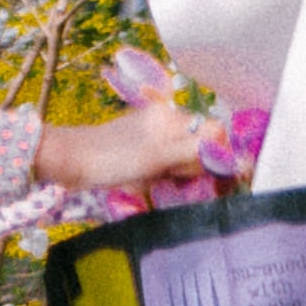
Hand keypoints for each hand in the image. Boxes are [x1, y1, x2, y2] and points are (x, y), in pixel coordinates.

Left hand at [33, 89, 230, 194]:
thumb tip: (239, 157)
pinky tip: (160, 188)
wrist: (66, 162)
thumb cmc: (109, 157)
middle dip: (205, 169)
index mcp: (172, 117)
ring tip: (170, 186)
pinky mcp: (144, 155)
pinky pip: (170, 167)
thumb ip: (197, 154)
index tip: (225, 180)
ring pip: (188, 160)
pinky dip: (171, 180)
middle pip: (204, 147)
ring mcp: (155, 139)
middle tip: (192, 186)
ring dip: (187, 177)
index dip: (224, 156)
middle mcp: (166, 124)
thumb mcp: (158, 157)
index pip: (216, 134)